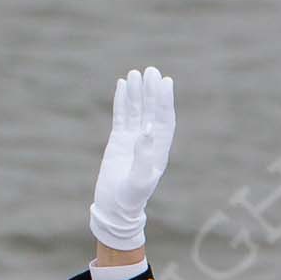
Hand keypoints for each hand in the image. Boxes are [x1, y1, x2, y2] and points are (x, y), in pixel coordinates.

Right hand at [90, 66, 175, 250]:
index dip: (165, 101)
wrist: (114, 209)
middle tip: (151, 70)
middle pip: (152, 111)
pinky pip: (122, 116)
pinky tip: (123, 85)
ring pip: (137, 111)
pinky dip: (123, 101)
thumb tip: (147, 130)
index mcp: (158, 151)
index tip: (166, 82)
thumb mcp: (138, 181)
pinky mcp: (119, 141)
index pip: (164, 121)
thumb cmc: (129, 199)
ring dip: (137, 93)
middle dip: (152, 92)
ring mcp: (133, 140)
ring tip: (135, 73)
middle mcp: (148, 143)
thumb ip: (144, 156)